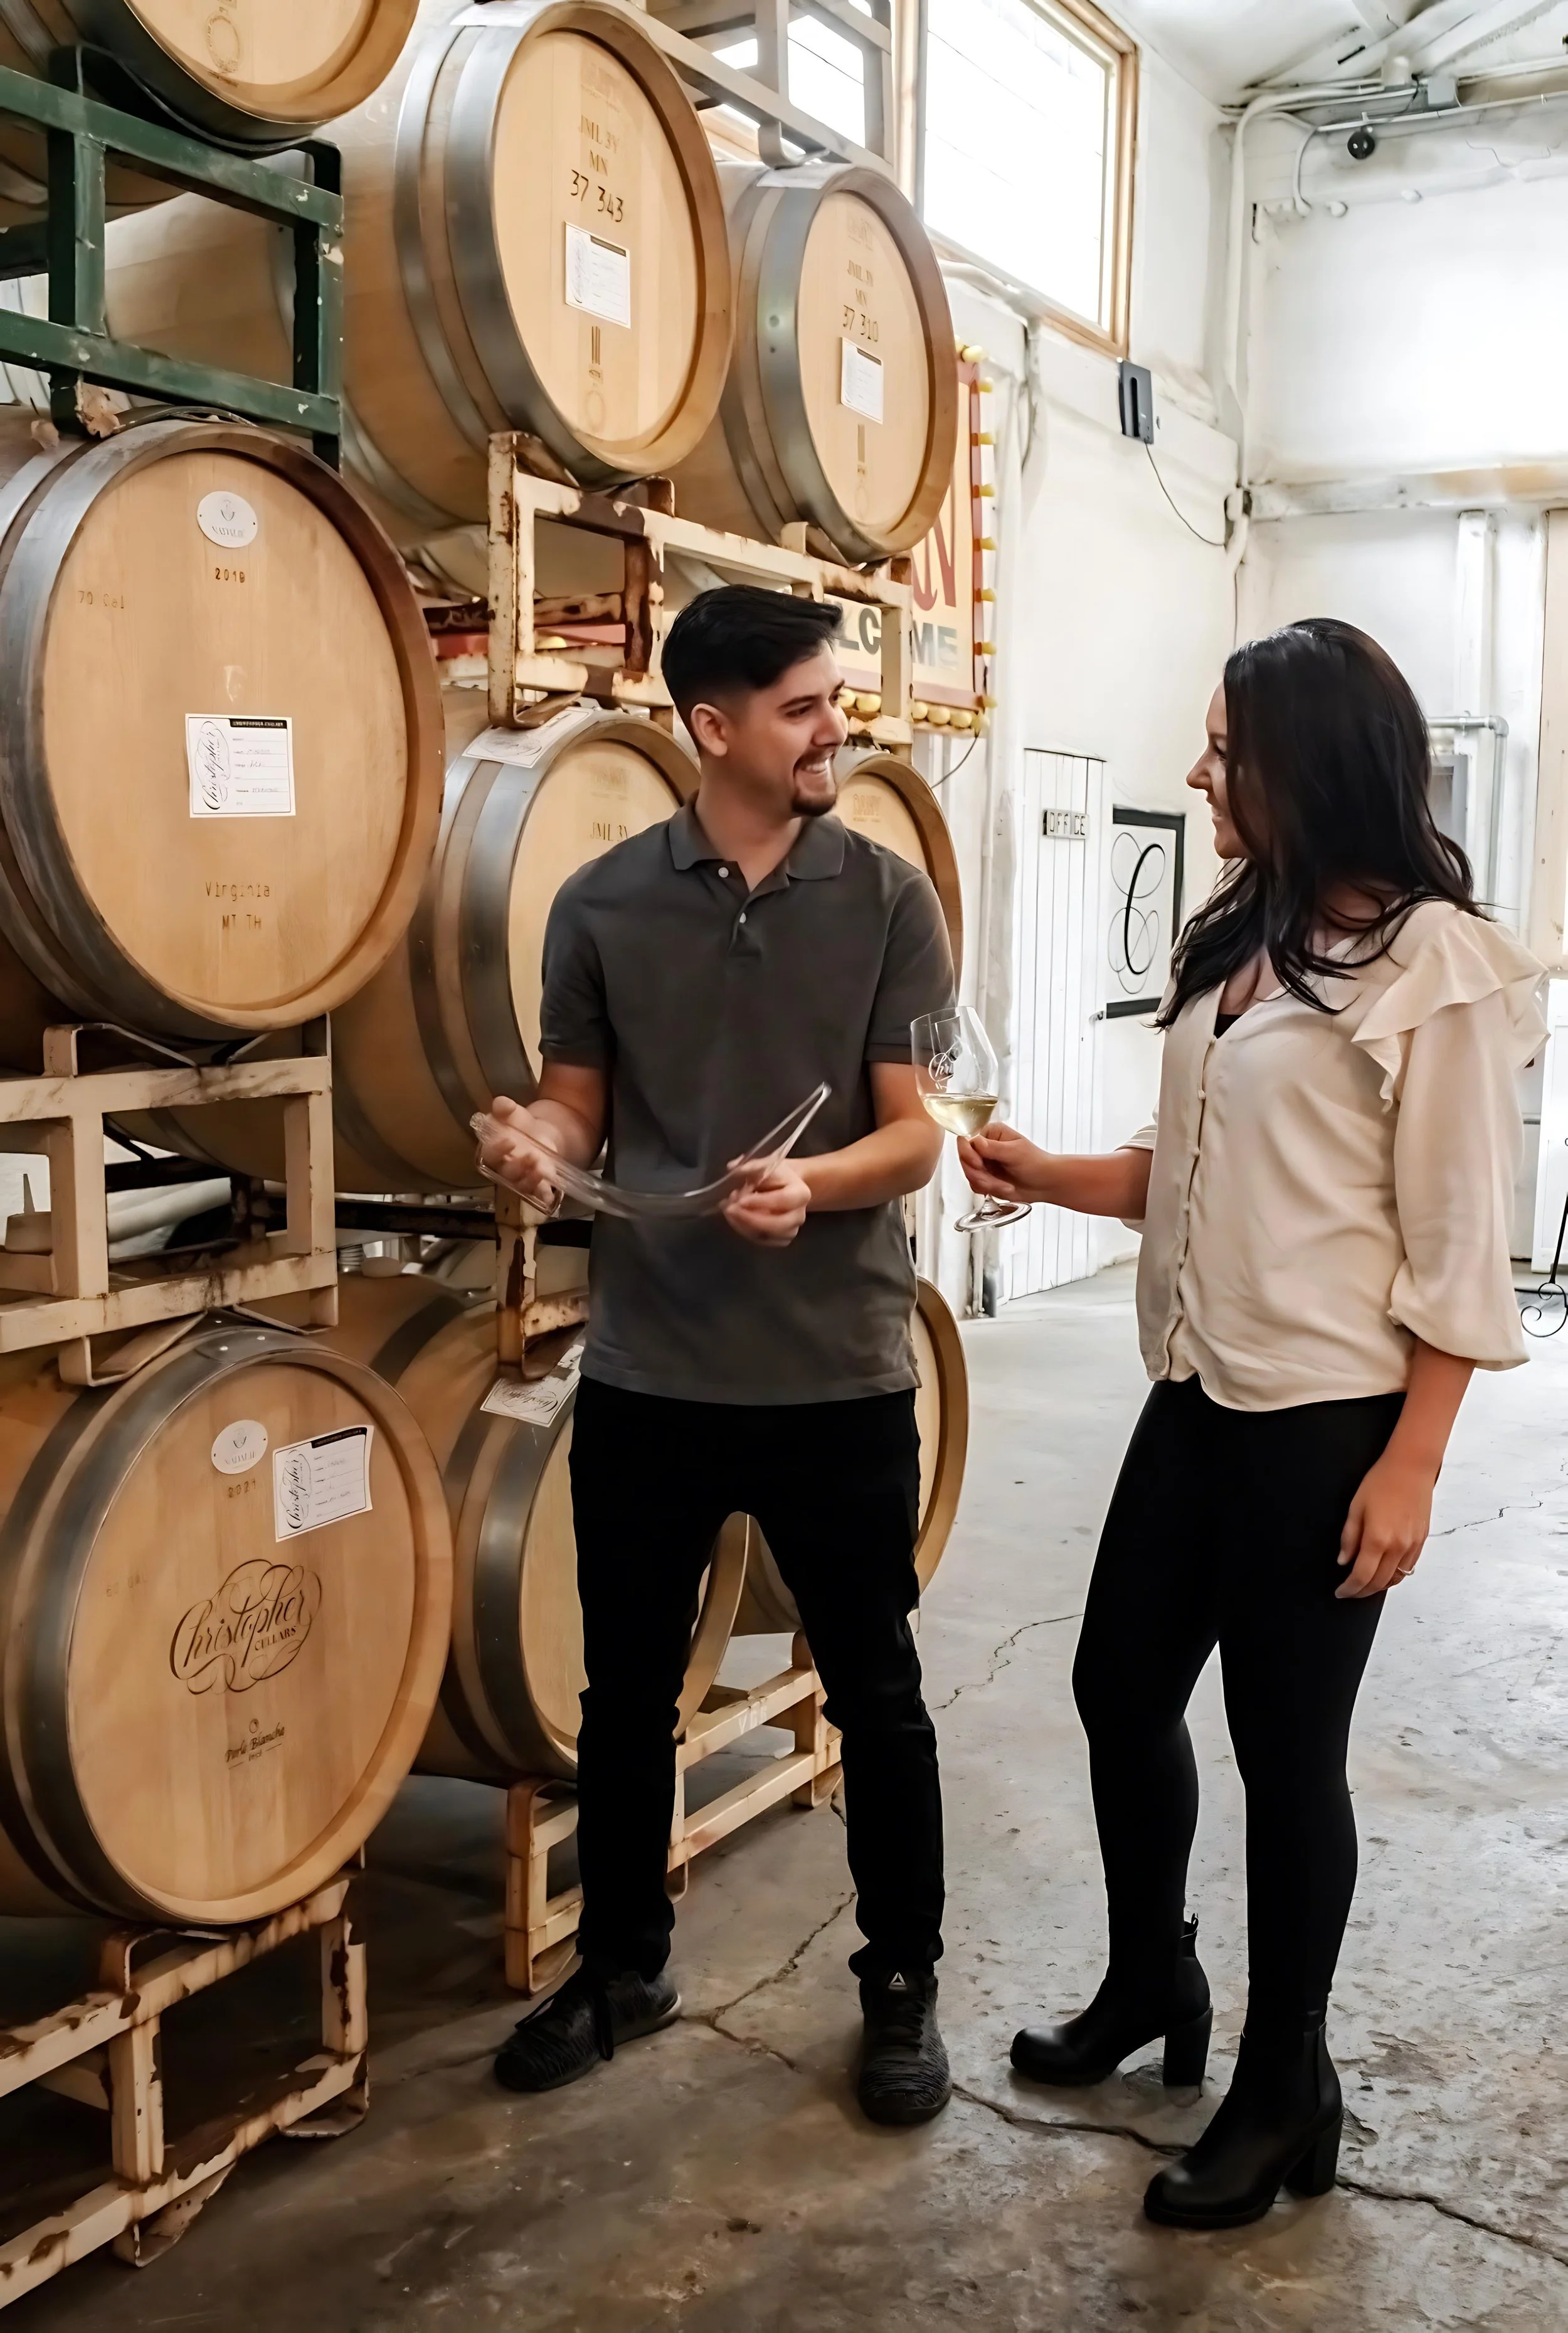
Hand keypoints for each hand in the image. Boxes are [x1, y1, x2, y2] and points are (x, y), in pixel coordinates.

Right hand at [475, 1095, 563, 1205]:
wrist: (541, 1134)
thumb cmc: (520, 1125)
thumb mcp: (513, 1112)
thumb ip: (504, 1107)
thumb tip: (501, 1103)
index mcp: (494, 1150)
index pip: (490, 1154)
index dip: (498, 1149)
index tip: (510, 1140)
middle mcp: (505, 1167)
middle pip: (507, 1173)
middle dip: (519, 1166)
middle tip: (532, 1156)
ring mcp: (521, 1178)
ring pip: (522, 1185)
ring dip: (531, 1180)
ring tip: (542, 1169)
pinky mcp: (537, 1185)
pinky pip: (538, 1194)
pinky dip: (543, 1195)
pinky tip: (549, 1194)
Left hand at [721, 1159, 811, 1247]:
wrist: (783, 1186)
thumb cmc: (775, 1175)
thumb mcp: (766, 1164)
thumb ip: (750, 1166)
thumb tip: (732, 1168)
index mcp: (801, 1193)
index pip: (783, 1200)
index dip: (761, 1201)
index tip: (740, 1199)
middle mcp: (799, 1215)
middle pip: (778, 1224)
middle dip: (750, 1218)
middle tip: (729, 1208)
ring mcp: (791, 1230)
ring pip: (767, 1236)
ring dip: (744, 1225)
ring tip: (729, 1210)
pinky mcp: (780, 1239)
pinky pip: (761, 1241)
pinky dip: (745, 1232)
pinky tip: (734, 1219)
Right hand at [957, 1122, 1048, 1204]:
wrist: (1045, 1183)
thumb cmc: (1036, 1163)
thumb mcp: (1016, 1153)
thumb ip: (994, 1148)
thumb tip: (976, 1141)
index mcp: (991, 1133)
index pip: (967, 1140)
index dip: (969, 1155)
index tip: (980, 1164)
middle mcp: (984, 1147)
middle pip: (965, 1159)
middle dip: (980, 1174)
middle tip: (993, 1181)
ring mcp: (984, 1163)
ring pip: (969, 1175)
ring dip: (987, 1184)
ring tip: (1005, 1186)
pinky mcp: (985, 1177)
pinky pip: (975, 1185)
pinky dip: (989, 1189)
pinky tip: (1004, 1188)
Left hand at [1336, 1452, 1435, 1598]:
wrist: (1411, 1468)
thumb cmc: (1380, 1483)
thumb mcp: (1355, 1508)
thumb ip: (1349, 1538)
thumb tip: (1344, 1561)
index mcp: (1378, 1539)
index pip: (1362, 1576)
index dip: (1350, 1588)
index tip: (1341, 1592)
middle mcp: (1398, 1547)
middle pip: (1379, 1583)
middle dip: (1362, 1592)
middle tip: (1350, 1592)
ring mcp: (1412, 1545)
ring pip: (1396, 1579)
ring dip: (1379, 1586)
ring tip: (1365, 1584)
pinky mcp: (1422, 1541)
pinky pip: (1408, 1567)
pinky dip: (1395, 1575)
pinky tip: (1385, 1571)